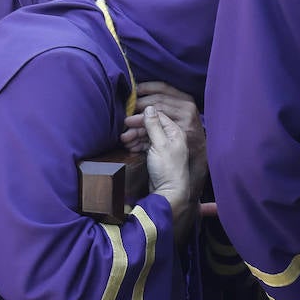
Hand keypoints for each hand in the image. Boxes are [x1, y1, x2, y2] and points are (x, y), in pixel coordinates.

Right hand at [121, 81, 206, 196]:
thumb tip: (149, 108)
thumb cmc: (168, 169)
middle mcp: (171, 138)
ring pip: (147, 136)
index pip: (157, 117)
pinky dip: (138, 145)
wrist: (168, 191)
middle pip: (151, 126)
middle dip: (136, 129)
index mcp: (175, 132)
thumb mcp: (160, 144)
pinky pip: (146, 145)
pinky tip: (130, 148)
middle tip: (124, 135)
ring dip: (135, 137)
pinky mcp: (157, 156)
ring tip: (125, 142)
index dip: (142, 118)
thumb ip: (154, 126)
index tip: (128, 121)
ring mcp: (164, 147)